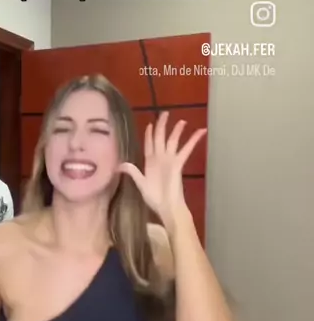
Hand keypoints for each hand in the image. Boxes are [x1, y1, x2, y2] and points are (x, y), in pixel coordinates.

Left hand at [119, 112, 205, 230]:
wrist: (167, 207)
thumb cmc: (155, 198)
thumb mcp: (141, 184)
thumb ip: (133, 172)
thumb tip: (119, 166)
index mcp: (150, 162)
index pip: (149, 144)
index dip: (149, 134)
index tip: (150, 124)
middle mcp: (160, 158)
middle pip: (160, 137)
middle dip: (162, 125)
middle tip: (165, 113)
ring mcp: (170, 160)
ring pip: (173, 141)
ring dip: (176, 130)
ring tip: (182, 121)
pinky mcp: (178, 163)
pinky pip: (186, 149)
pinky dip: (193, 140)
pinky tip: (200, 132)